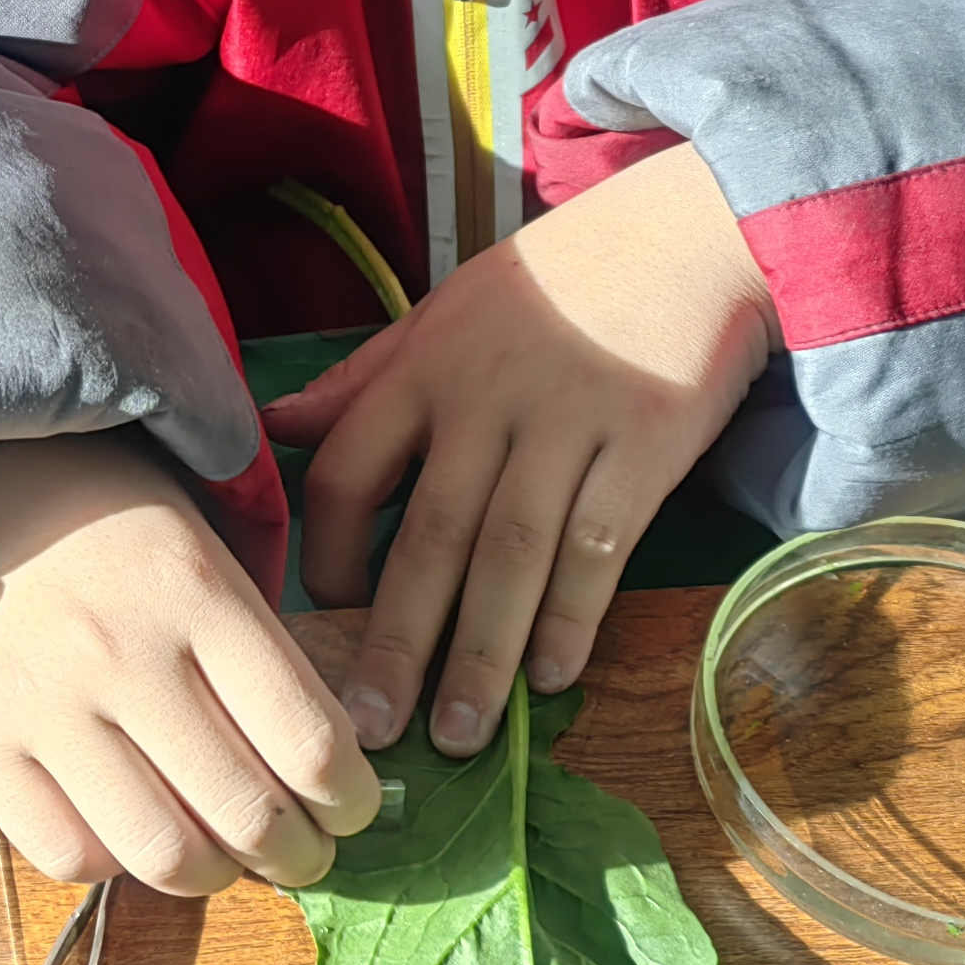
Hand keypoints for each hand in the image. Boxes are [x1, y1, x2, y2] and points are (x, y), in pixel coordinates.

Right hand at [0, 432, 389, 893]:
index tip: (348, 806)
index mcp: (195, 589)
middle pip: (247, 813)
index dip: (349, 799)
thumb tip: (319, 768)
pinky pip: (67, 853)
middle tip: (300, 851)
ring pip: (162, 854)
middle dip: (297, 854)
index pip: (310, 741)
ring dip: (214, 877)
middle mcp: (122, 651)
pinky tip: (129, 834)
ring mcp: (43, 702)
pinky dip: (115, 866)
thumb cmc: (98, 515)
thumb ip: (254, 644)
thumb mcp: (197, 539)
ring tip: (221, 860)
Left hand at [264, 143, 774, 759]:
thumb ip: (365, 378)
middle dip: (393, 640)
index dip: (326, 555)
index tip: (321, 626)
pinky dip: (573, 615)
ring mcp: (568, 421)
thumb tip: (275, 423)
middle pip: (426, 534)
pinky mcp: (648, 442)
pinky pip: (601, 544)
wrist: (690, 231)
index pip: (345, 471)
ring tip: (456, 733)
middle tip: (366, 731)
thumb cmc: (559, 284)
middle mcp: (484, 399)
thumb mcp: (446, 312)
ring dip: (481, 652)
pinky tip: (552, 678)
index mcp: (422, 368)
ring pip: (510, 553)